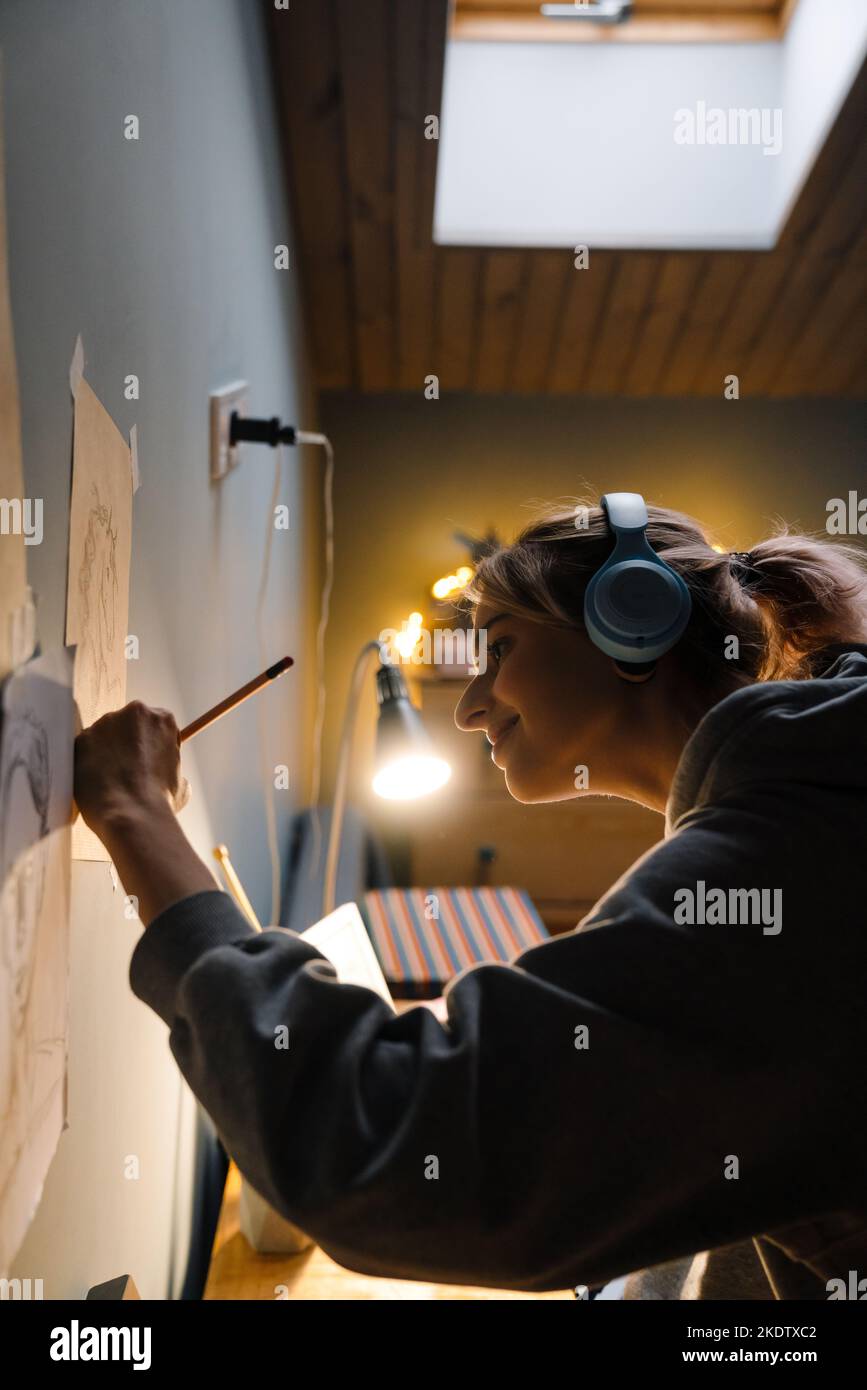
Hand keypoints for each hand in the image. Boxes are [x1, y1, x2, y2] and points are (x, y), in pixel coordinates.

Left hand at [74, 700, 190, 834]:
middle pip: (128, 726)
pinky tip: (97, 782)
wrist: (131, 814)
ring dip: (106, 753)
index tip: (149, 761)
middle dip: (128, 745)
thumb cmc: (159, 800)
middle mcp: (133, 712)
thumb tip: (163, 775)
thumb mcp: (181, 781)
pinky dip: (88, 764)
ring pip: (104, 736)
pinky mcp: (81, 738)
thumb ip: (170, 767)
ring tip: (112, 781)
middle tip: (130, 772)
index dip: (153, 746)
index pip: (156, 726)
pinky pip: (84, 749)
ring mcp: (104, 724)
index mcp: (162, 719)